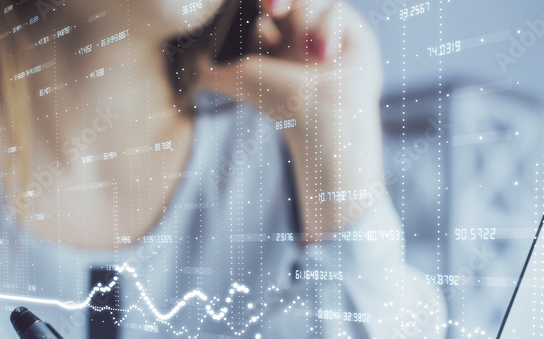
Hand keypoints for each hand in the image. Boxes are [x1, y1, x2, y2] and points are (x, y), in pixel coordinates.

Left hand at [198, 0, 386, 242]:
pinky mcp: (355, 37)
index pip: (267, 9)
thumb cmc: (282, 105)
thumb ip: (209, 72)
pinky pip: (338, 9)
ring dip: (304, 9)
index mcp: (278, 47)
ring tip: (302, 37)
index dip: (261, 3)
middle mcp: (303, 40)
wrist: (322, 121)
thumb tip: (188, 62)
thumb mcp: (239, 81)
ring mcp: (330, 37)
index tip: (258, 9)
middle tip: (271, 6)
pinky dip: (329, 25)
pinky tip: (325, 53)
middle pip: (291, 0)